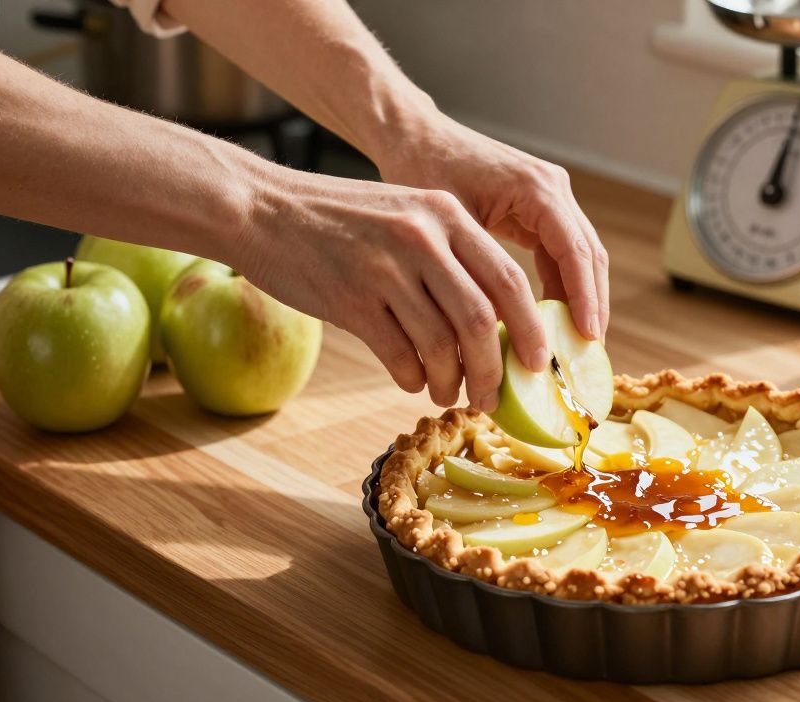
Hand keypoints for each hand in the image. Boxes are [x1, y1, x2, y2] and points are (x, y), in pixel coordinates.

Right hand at [234, 167, 547, 410]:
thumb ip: (453, 257)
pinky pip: (398, 356)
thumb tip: (498, 324)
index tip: (538, 363)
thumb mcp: (408, 215)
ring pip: (441, 345)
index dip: (530, 329)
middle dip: (494, 368)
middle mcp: (421, 237)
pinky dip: (412, 378)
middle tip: (493, 396)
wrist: (261, 209)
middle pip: (480, 319)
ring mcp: (384, 268)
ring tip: (449, 392)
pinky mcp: (350, 299)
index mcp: (446, 214)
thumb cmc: (341, 220)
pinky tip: (411, 379)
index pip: (509, 280)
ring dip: (451, 381)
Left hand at [370, 114, 609, 340]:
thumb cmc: (422, 168)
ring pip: (580, 256)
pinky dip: (561, 286)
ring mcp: (550, 196)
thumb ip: (477, 269)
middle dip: (592, 304)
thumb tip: (500, 327)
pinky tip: (551, 319)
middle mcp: (553, 188)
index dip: (585, 296)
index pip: (575, 250)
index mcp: (536, 187)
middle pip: (589, 254)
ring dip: (581, 298)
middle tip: (588, 349)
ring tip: (575, 342)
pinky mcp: (539, 208)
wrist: (414, 135)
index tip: (587, 335)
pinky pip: (560, 252)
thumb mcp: (449, 222)